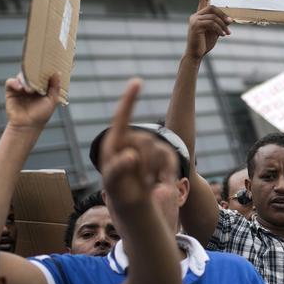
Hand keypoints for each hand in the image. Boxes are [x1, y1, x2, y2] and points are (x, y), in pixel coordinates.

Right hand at [5, 73, 60, 130]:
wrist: (27, 125)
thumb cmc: (41, 114)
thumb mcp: (51, 100)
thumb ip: (55, 87)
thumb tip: (57, 73)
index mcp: (42, 85)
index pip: (42, 73)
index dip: (44, 69)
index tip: (48, 65)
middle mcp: (31, 84)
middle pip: (31, 72)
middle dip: (34, 72)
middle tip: (37, 75)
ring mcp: (21, 87)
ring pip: (22, 76)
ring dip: (26, 81)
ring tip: (30, 90)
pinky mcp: (11, 91)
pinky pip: (10, 82)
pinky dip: (14, 82)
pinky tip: (20, 88)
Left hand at [100, 79, 178, 208]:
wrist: (134, 202)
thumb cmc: (118, 191)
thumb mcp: (113, 184)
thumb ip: (117, 169)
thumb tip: (130, 155)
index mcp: (115, 142)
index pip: (122, 117)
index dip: (130, 99)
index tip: (137, 82)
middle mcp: (132, 139)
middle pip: (145, 141)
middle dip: (144, 163)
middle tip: (142, 182)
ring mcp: (148, 145)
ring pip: (158, 149)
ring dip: (153, 170)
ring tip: (147, 185)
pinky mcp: (163, 154)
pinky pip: (170, 157)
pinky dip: (168, 172)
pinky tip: (164, 185)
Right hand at [185, 0, 231, 60]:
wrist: (195, 54)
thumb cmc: (204, 43)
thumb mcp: (215, 32)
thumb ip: (219, 24)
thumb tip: (230, 19)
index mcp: (199, 15)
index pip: (203, 0)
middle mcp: (195, 16)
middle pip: (212, 7)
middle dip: (223, 14)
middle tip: (231, 22)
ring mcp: (194, 20)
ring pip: (213, 16)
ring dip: (223, 25)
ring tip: (228, 33)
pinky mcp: (196, 26)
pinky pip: (211, 23)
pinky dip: (219, 29)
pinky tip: (223, 35)